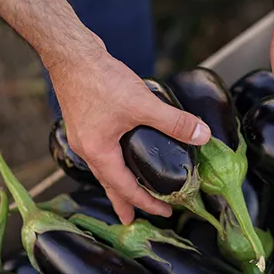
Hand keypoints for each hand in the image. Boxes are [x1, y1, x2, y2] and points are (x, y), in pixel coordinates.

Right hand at [48, 46, 211, 223]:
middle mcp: (86, 149)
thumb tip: (202, 136)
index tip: (165, 212)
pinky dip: (112, 162)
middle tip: (133, 220)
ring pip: (103, 169)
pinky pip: (100, 152)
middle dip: (124, 202)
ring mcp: (83, 136)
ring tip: (128, 192)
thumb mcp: (143, 104)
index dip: (146, 203)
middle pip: (109, 185)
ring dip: (117, 183)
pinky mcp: (85, 122)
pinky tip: (122, 154)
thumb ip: (174, 122)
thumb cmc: (100, 80)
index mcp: (98, 153)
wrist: (71, 53)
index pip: (125, 188)